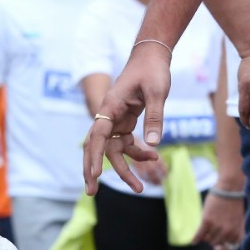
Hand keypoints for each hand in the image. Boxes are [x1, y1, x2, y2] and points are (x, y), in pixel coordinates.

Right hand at [83, 49, 170, 194]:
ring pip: (112, 151)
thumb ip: (155, 117)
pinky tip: (153, 158)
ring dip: (124, 169)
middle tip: (91, 193)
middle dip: (93, 171)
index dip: (94, 156)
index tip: (94, 175)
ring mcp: (115, 121)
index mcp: (110, 107)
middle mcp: (108, 116)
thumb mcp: (158, 91)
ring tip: (139, 188)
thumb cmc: (152, 70)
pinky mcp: (124, 123)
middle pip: (95, 148)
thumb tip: (153, 145)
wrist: (152, 57)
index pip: (98, 136)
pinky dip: (137, 155)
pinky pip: (126, 144)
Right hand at [192, 192, 244, 249]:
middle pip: (216, 244)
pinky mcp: (207, 222)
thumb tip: (225, 245)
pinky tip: (194, 241)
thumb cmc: (234, 204)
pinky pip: (199, 235)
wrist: (229, 189)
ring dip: (207, 235)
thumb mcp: (239, 220)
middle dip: (214, 238)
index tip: (218, 247)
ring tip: (209, 227)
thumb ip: (235, 233)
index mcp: (237, 233)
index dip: (223, 249)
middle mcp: (227, 232)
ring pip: (208, 240)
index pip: (229, 249)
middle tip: (213, 229)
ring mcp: (217, 227)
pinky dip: (196, 239)